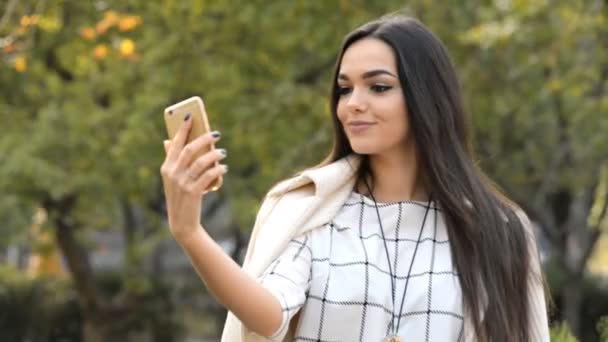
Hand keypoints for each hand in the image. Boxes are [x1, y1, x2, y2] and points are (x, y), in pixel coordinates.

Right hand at [160, 115, 227, 241]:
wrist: (182, 223)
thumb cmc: (180, 197)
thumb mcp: (172, 179)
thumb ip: (171, 160)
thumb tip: (168, 140)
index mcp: (166, 167)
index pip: (175, 143)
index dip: (183, 128)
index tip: (191, 116)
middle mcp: (172, 173)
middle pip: (190, 149)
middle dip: (204, 138)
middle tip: (217, 134)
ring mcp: (182, 183)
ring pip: (201, 161)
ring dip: (214, 154)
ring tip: (223, 152)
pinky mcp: (193, 192)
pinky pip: (209, 175)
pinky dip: (218, 169)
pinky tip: (224, 167)